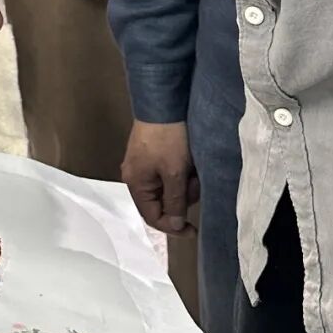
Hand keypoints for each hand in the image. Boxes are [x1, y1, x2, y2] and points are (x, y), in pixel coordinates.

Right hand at [120, 120, 198, 234]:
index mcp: (135, 183)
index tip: (193, 229)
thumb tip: (174, 225)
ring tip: (195, 170)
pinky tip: (191, 164)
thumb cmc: (167, 139)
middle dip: (182, 198)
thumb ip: (174, 202)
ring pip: (167, 187)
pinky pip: (169, 174)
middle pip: (161, 202)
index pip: (152, 216)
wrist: (163, 103)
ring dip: (184, 184)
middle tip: (196, 185)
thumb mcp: (174, 173)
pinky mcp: (153, 154)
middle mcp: (136, 176)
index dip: (172, 227)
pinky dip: (181, 173)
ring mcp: (144, 164)